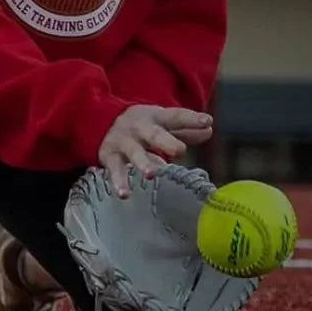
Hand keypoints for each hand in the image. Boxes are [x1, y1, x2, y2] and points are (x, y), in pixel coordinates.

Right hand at [98, 105, 212, 197]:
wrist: (101, 121)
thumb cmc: (142, 126)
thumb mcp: (162, 123)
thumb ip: (185, 129)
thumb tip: (209, 130)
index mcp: (156, 117)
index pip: (176, 116)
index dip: (191, 119)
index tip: (207, 121)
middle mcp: (140, 127)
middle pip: (154, 134)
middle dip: (166, 142)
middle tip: (180, 150)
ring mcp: (124, 141)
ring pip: (134, 152)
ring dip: (143, 162)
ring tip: (151, 174)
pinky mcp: (110, 156)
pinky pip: (115, 169)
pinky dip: (119, 182)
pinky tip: (124, 194)